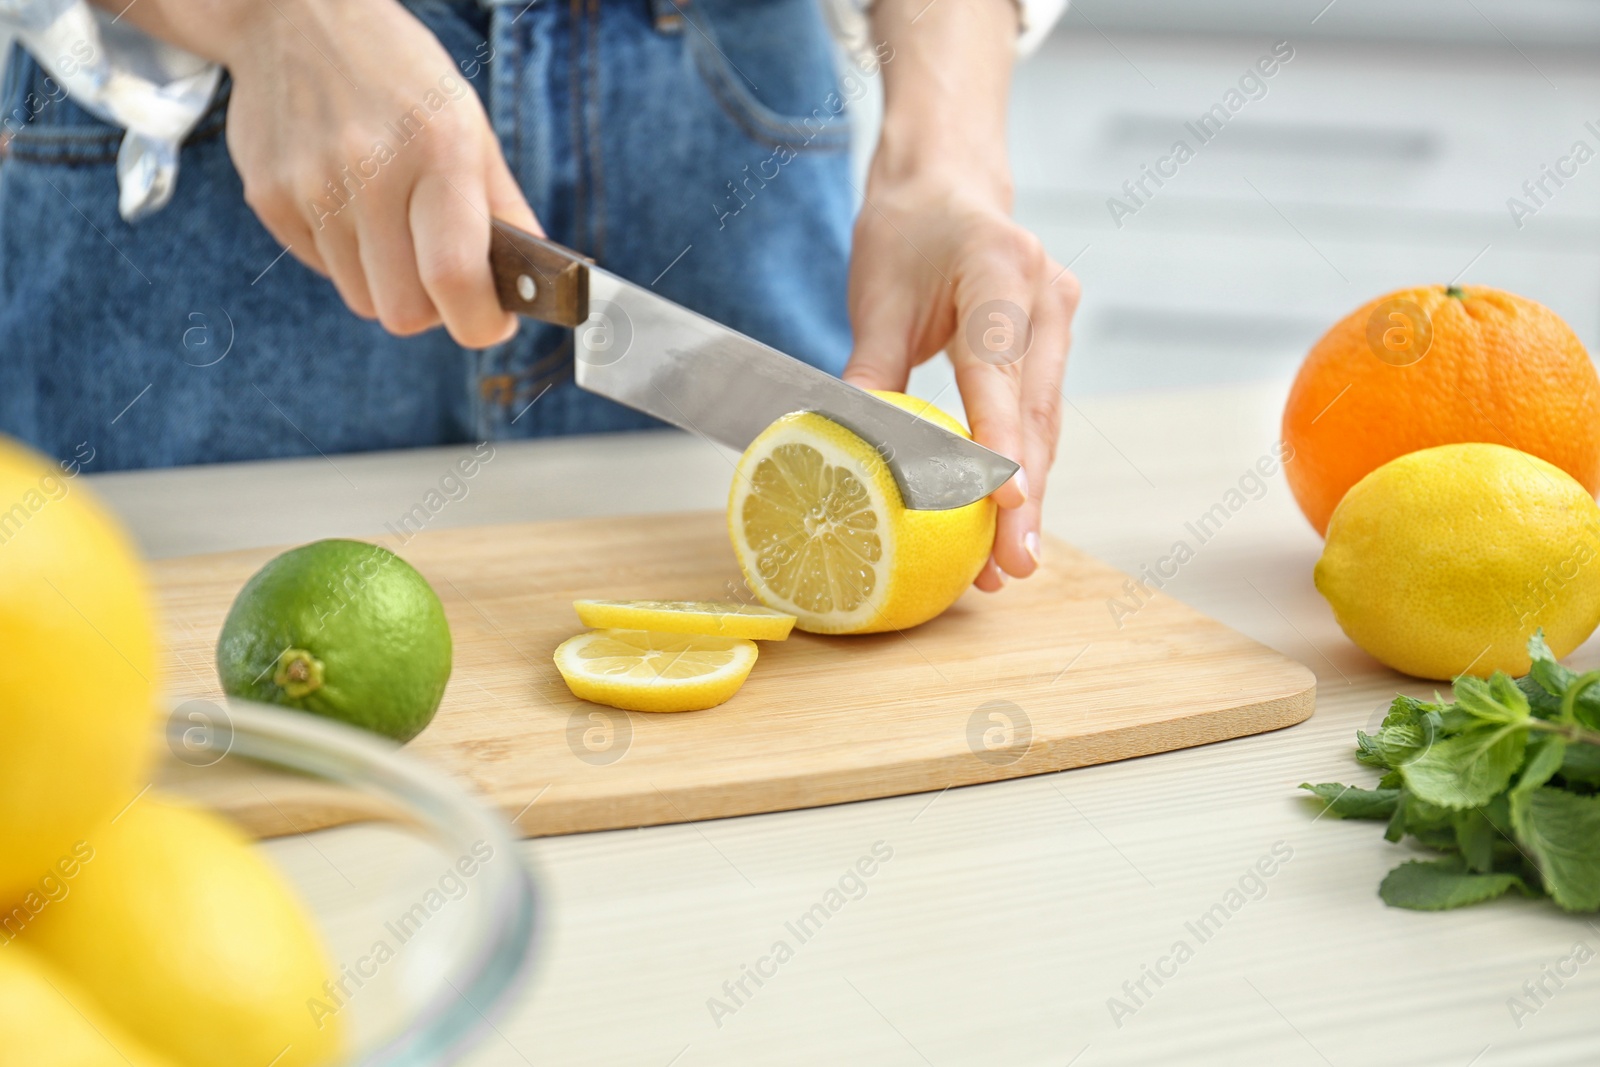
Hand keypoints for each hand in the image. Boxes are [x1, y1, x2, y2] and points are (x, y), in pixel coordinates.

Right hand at [215, 0, 538, 345]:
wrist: (295, 17)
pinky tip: (350, 204)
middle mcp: (369, 172)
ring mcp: (310, 187)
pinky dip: (346, 257)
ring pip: (362, 299)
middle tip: (443, 277)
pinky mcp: (268, 198)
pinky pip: (323, 270)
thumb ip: (505, 209)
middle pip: (404, 312)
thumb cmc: (400, 76)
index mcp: (437, 151)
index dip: (480, 322)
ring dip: (388, 282)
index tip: (493, 321)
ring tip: (394, 226)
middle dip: (433, 309)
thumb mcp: (470, 126)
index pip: (454, 278)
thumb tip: (535, 284)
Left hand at [843, 173, 1078, 588]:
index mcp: (999, 267)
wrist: (949, 182)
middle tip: (1013, 564)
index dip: (1001, 440)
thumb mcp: (878, 295)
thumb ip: (871, 371)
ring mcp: (1059, 319)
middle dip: (1025, 496)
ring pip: (1045, 423)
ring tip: (1008, 564)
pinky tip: (1007, 523)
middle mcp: (1044, 294)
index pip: (998, 368)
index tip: (1004, 502)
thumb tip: (844, 449)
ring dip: (1028, 494)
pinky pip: (1039, 415)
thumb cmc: (908, 231)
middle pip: (1035, 411)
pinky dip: (1024, 468)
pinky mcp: (1055, 343)